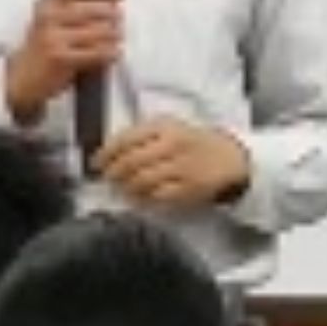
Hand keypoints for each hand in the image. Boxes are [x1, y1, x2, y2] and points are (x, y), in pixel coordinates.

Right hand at [4, 0, 125, 125]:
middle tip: (117, 26)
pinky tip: (112, 54)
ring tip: (113, 42)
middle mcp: (48, 14)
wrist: (23, 75)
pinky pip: (100, 52)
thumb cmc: (49, 43)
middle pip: (99, 9)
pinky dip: (112, 53)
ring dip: (115, 38)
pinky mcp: (61, 57)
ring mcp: (53, 36)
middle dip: (115, 18)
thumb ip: (78, 3)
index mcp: (47, 0)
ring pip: (103, 31)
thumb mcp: (56, 17)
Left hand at [99, 121, 251, 207]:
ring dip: (126, 188)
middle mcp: (173, 145)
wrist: (230, 156)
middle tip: (108, 179)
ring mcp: (183, 167)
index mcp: (164, 127)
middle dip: (113, 173)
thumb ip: (140, 136)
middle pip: (131, 162)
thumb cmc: (192, 142)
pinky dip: (144, 199)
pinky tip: (139, 198)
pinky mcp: (191, 188)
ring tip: (122, 189)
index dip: (105, 154)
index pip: (125, 139)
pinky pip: (159, 196)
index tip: (96, 163)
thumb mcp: (168, 128)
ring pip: (142, 180)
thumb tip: (108, 154)